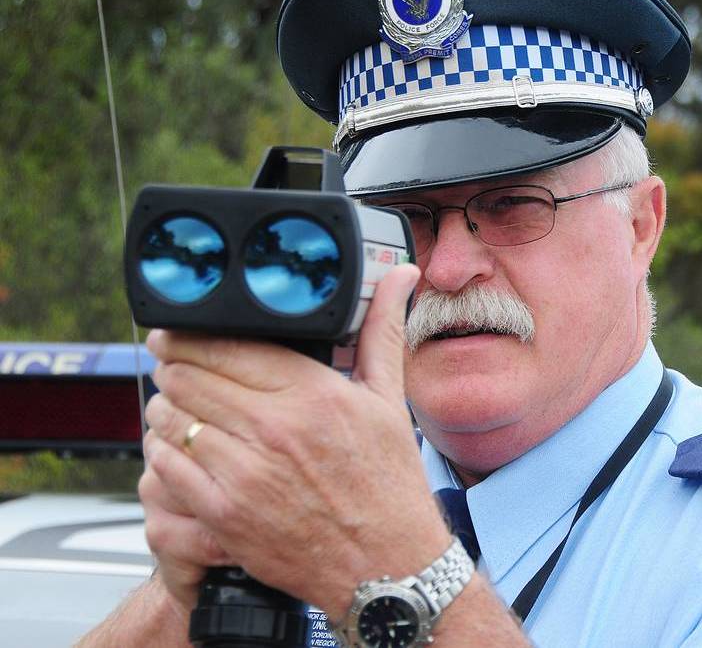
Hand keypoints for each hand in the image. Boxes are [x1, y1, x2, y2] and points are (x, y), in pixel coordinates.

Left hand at [142, 265, 450, 617]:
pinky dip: (162, 451)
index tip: (176, 333)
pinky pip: (166, 466)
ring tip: (175, 405)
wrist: (386, 565)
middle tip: (172, 365)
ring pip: (170, 419)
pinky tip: (178, 447)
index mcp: (313, 394)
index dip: (187, 335)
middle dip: (172, 366)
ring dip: (165, 407)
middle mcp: (275, 430)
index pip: (226, 346)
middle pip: (188, 377)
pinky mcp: (224, 514)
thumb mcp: (389, 401)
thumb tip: (400, 276)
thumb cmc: (388, 484)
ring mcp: (245, 474)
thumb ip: (382, 331)